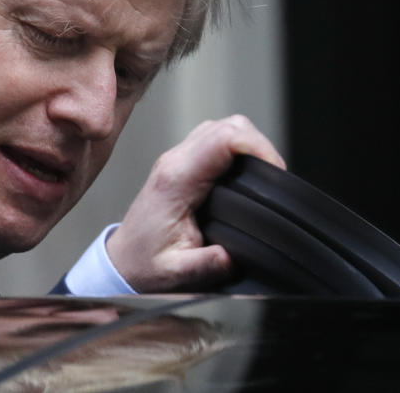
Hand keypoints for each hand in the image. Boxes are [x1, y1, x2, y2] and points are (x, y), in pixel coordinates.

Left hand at [106, 115, 284, 291]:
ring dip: (251, 146)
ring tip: (266, 179)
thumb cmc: (145, 264)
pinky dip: (239, 151)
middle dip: (261, 147)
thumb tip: (230, 257)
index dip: (259, 148)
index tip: (276, 176)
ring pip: (224, 128)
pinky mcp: (182, 164)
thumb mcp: (175, 272)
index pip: (223, 139)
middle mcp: (175, 162)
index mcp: (175, 180)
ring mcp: (177, 159)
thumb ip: (204, 265)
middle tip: (276, 180)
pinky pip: (216, 140)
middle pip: (229, 126)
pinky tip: (248, 178)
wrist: (123, 262)